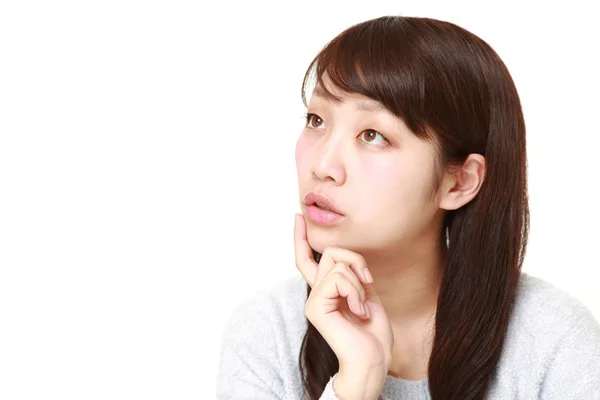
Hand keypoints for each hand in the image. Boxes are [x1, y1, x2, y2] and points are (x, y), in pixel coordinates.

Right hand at [294, 214, 393, 398]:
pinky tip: (359, 311)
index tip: (298, 217)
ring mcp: (313, 300)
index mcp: (326, 291)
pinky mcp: (315, 306)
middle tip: (368, 281)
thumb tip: (346, 257)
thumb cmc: (372, 333)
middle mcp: (315, 293)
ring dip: (359, 282)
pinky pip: (337, 278)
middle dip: (355, 260)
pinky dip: (355, 291)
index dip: (302, 238)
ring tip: (363, 306)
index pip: (308, 259)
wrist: (372, 359)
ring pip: (337, 264)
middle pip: (329, 252)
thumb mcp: (365, 294)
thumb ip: (352, 275)